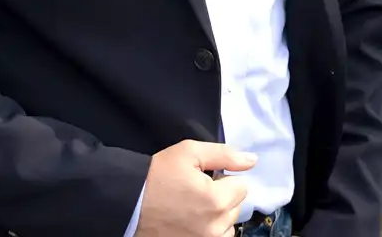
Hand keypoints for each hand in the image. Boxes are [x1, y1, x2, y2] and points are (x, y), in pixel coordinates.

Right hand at [133, 140, 255, 236]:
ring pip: (228, 226)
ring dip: (217, 217)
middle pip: (235, 207)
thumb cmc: (157, 175)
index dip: (224, 179)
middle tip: (196, 192)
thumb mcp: (189, 153)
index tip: (205, 178)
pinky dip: (209, 231)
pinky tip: (192, 222)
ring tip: (193, 208)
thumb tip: (252, 161)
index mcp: (216, 200)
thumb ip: (225, 155)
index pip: (241, 186)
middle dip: (222, 197)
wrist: (129, 203)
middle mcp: (215, 227)